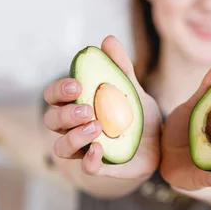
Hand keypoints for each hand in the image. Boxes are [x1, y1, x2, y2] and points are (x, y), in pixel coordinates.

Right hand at [43, 35, 160, 179]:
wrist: (158, 140)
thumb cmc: (135, 111)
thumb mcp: (130, 86)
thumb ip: (119, 66)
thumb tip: (108, 40)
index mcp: (75, 104)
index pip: (53, 96)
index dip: (59, 90)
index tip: (77, 85)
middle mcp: (73, 128)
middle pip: (52, 121)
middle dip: (65, 115)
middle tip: (87, 110)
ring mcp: (84, 149)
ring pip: (61, 148)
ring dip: (74, 138)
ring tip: (96, 127)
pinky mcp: (101, 166)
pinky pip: (86, 169)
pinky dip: (89, 161)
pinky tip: (99, 150)